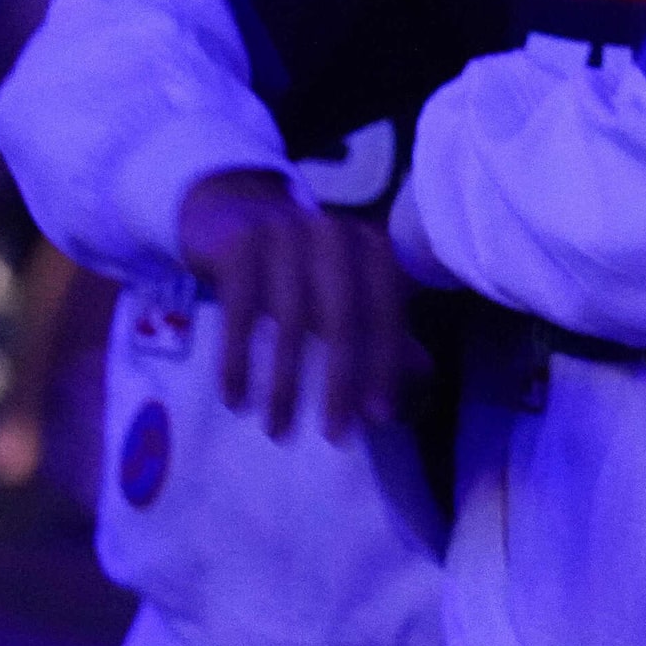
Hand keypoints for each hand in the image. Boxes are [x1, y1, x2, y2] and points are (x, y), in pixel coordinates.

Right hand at [176, 169, 409, 440]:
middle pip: (344, 319)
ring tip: (279, 430)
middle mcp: (335, 236)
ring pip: (291, 321)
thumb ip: (378, 332)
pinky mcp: (240, 245)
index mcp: (370, 247)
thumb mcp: (340, 292)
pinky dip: (238, 361)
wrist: (230, 210)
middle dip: (341, 382)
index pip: (386, 312)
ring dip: (286, 383)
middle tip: (334, 435)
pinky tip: (235, 400)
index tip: (378, 418)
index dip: (386, 366)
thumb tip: (415, 387)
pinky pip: (240, 314)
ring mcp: (286, 235)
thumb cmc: (297, 265)